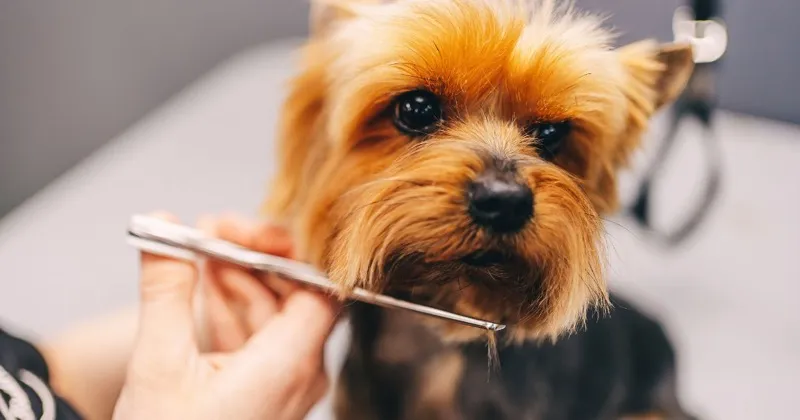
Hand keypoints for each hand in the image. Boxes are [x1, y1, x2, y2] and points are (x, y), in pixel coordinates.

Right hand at [113, 213, 338, 419]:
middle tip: (211, 233)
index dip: (285, 249)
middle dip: (253, 258)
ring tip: (200, 252)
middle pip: (297, 294)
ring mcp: (285, 385)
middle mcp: (301, 375)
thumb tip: (164, 226)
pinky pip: (259, 339)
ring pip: (275, 314)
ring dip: (240, 280)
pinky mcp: (265, 392)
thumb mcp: (158, 364)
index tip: (243, 230)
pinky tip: (204, 289)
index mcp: (290, 366)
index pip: (318, 286)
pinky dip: (234, 310)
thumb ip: (166, 289)